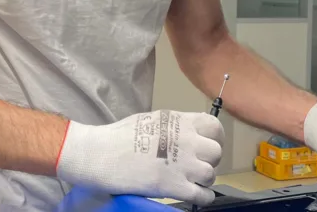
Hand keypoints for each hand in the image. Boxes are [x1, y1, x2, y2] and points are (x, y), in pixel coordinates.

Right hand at [57, 110, 223, 204]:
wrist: (101, 154)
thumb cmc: (119, 136)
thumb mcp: (151, 120)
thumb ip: (174, 126)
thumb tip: (189, 133)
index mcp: (179, 121)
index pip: (213, 126)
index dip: (214, 138)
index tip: (206, 146)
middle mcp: (186, 140)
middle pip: (215, 152)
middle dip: (208, 160)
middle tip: (195, 166)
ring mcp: (182, 164)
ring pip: (211, 174)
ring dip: (203, 180)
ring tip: (190, 181)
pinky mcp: (175, 186)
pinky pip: (203, 195)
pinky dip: (202, 197)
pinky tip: (192, 194)